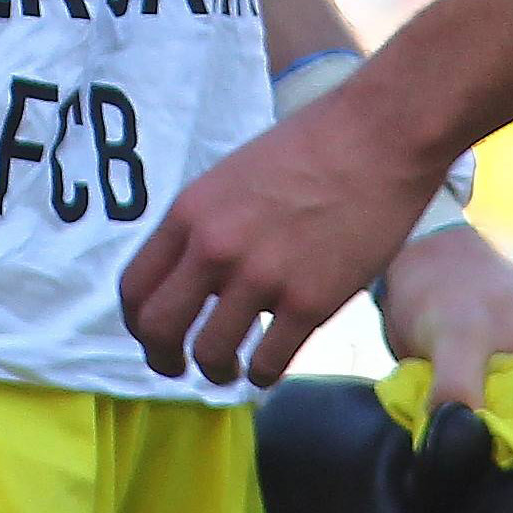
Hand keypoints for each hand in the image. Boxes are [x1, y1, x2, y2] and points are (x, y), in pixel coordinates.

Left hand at [116, 78, 425, 388]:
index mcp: (190, 212)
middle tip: (177, 367)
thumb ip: (206, 224)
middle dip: (162, 358)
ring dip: (216, 372)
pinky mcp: (309, 302)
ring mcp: (261, 277)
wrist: (378, 137)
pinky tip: (269, 366)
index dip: (137, 323)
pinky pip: (268, 363)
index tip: (153, 336)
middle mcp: (215, 248)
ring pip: (210, 355)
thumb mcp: (232, 176)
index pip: (134, 288)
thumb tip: (191, 274)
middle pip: (158, 329)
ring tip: (230, 370)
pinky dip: (263, 375)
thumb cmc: (311, 147)